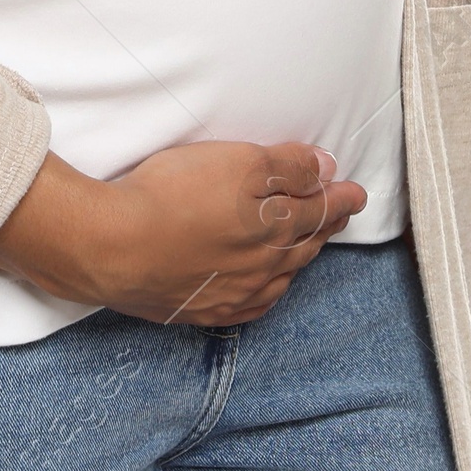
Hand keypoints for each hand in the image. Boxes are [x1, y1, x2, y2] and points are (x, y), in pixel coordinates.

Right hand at [0, 142, 367, 326]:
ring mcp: (232, 294)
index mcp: (276, 229)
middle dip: (324, 226)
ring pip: (280, 276)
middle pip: (303, 245)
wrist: (114, 246)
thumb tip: (328, 172)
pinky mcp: (199, 309)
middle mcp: (262, 268)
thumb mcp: (238, 161)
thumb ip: (288, 167)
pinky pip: (250, 304)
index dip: (340, 199)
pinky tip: (263, 288)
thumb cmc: (174, 195)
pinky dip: (267, 291)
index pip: (319, 212)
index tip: (356, 193)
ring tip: (308, 247)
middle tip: (339, 214)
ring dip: (299, 258)